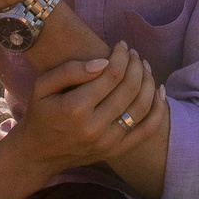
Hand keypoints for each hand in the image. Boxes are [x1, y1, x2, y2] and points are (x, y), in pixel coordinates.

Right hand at [3, 45, 167, 176]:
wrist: (39, 153)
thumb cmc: (41, 113)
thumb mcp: (43, 86)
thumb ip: (70, 70)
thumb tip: (103, 62)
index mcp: (75, 108)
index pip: (112, 74)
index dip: (122, 55)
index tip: (122, 45)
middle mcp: (94, 127)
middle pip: (130, 88)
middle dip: (136, 64)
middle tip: (134, 53)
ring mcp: (108, 142)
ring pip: (142, 107)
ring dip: (148, 81)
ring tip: (143, 66)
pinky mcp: (117, 151)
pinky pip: (147, 130)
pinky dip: (159, 109)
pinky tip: (159, 90)